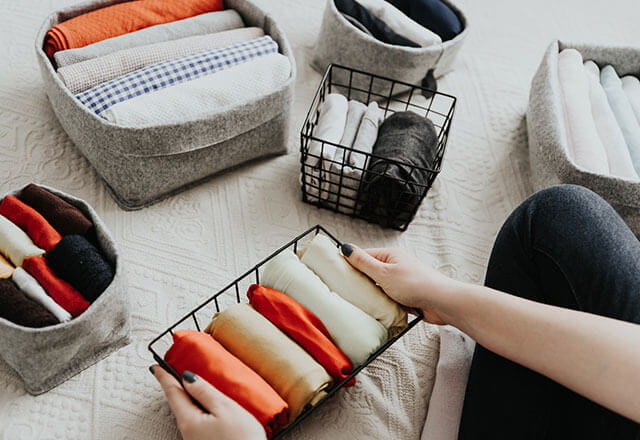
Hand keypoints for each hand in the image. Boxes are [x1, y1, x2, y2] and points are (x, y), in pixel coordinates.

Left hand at [151, 365, 265, 439]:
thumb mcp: (225, 409)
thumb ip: (205, 392)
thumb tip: (189, 378)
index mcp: (190, 420)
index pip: (172, 392)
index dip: (164, 376)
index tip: (156, 366)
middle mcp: (188, 431)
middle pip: (178, 403)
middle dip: (174, 386)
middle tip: (167, 372)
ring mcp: (195, 438)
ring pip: (187, 412)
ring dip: (186, 397)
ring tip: (187, 385)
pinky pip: (196, 420)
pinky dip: (196, 407)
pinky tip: (203, 405)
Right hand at [341, 244, 463, 324]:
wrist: (441, 302)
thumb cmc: (416, 284)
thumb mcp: (384, 272)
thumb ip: (363, 262)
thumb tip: (346, 248)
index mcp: (390, 255)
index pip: (364, 255)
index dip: (350, 263)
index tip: (336, 271)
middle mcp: (395, 266)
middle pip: (370, 272)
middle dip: (360, 281)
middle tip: (346, 289)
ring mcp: (400, 281)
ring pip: (378, 287)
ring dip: (372, 294)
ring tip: (360, 301)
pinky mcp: (405, 296)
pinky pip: (387, 299)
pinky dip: (382, 304)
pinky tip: (375, 309)